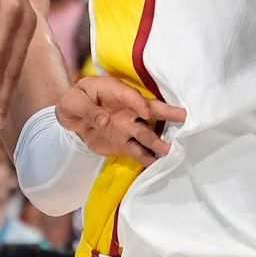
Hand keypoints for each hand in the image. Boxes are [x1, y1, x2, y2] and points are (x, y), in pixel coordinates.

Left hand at [56, 76, 187, 166]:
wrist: (71, 117)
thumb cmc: (73, 101)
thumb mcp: (72, 102)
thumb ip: (87, 110)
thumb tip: (105, 120)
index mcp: (114, 91)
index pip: (130, 95)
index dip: (138, 103)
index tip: (145, 112)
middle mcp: (126, 108)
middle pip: (149, 109)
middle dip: (166, 113)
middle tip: (184, 117)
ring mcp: (127, 126)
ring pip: (146, 132)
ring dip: (157, 141)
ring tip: (169, 151)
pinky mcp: (124, 142)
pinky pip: (137, 150)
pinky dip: (146, 157)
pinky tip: (156, 165)